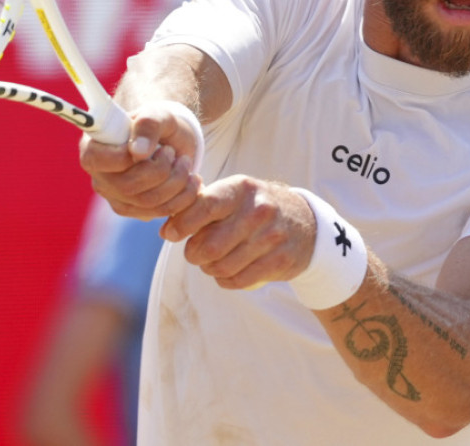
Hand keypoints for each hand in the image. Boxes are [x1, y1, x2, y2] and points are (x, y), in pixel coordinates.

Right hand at [79, 101, 201, 219]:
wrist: (171, 141)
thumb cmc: (158, 124)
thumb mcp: (157, 114)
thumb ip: (148, 125)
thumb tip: (137, 152)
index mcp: (93, 148)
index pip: (96, 160)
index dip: (125, 156)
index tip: (155, 146)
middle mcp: (100, 178)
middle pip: (127, 186)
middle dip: (161, 169)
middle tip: (173, 153)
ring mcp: (116, 198)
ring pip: (148, 202)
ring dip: (176, 181)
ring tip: (184, 162)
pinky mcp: (136, 211)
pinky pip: (161, 212)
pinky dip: (183, 196)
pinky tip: (189, 179)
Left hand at [162, 175, 316, 289]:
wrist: (304, 222)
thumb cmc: (254, 208)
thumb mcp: (232, 195)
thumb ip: (198, 206)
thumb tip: (165, 230)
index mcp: (241, 188)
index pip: (205, 206)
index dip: (182, 224)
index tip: (171, 234)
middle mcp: (259, 210)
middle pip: (211, 246)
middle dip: (194, 254)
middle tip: (195, 253)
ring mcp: (272, 236)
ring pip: (223, 267)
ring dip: (209, 269)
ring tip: (211, 262)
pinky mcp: (281, 260)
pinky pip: (240, 280)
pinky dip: (225, 280)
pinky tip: (226, 272)